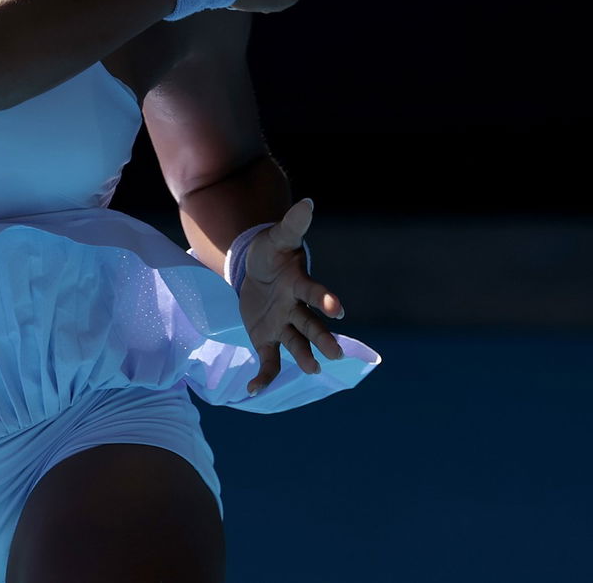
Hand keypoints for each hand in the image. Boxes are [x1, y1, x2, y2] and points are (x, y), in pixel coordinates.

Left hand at [239, 198, 346, 394]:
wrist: (256, 270)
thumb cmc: (271, 252)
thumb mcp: (277, 238)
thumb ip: (292, 224)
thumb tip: (307, 202)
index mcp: (299, 284)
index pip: (314, 292)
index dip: (325, 300)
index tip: (339, 309)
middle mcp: (296, 308)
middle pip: (311, 325)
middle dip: (322, 338)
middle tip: (336, 353)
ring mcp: (283, 325)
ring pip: (296, 344)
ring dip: (304, 357)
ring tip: (312, 369)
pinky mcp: (267, 338)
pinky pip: (269, 361)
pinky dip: (264, 377)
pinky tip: (253, 390)